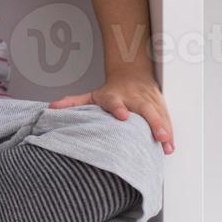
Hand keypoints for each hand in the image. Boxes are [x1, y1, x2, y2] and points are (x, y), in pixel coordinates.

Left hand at [49, 72, 174, 154]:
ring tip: (167, 145)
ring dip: (164, 130)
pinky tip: (170, 146)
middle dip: (152, 122)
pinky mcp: (160, 108)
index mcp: (115, 96)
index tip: (123, 116)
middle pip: (145, 110)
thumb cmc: (111, 91)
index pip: (115, 102)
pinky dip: (170, 133)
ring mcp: (149, 103)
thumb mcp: (92, 95)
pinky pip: (167, 120)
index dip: (119, 108)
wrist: (133, 75)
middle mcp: (134, 99)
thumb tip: (51, 108)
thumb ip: (74, 103)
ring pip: (159, 116)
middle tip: (157, 135)